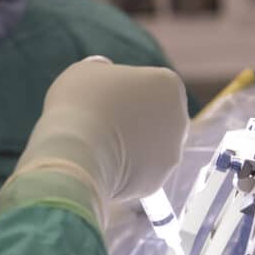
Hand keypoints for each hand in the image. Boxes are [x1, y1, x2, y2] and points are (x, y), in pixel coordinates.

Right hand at [0, 57, 189, 229]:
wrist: (75, 152)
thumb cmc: (79, 103)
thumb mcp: (86, 72)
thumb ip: (104, 71)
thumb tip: (105, 73)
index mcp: (168, 85)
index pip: (149, 86)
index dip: (123, 92)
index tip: (100, 99)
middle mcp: (180, 119)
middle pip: (155, 118)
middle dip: (133, 121)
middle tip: (99, 124)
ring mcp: (171, 154)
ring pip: (148, 148)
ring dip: (129, 148)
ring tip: (96, 147)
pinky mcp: (157, 182)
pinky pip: (138, 174)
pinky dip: (123, 173)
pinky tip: (100, 166)